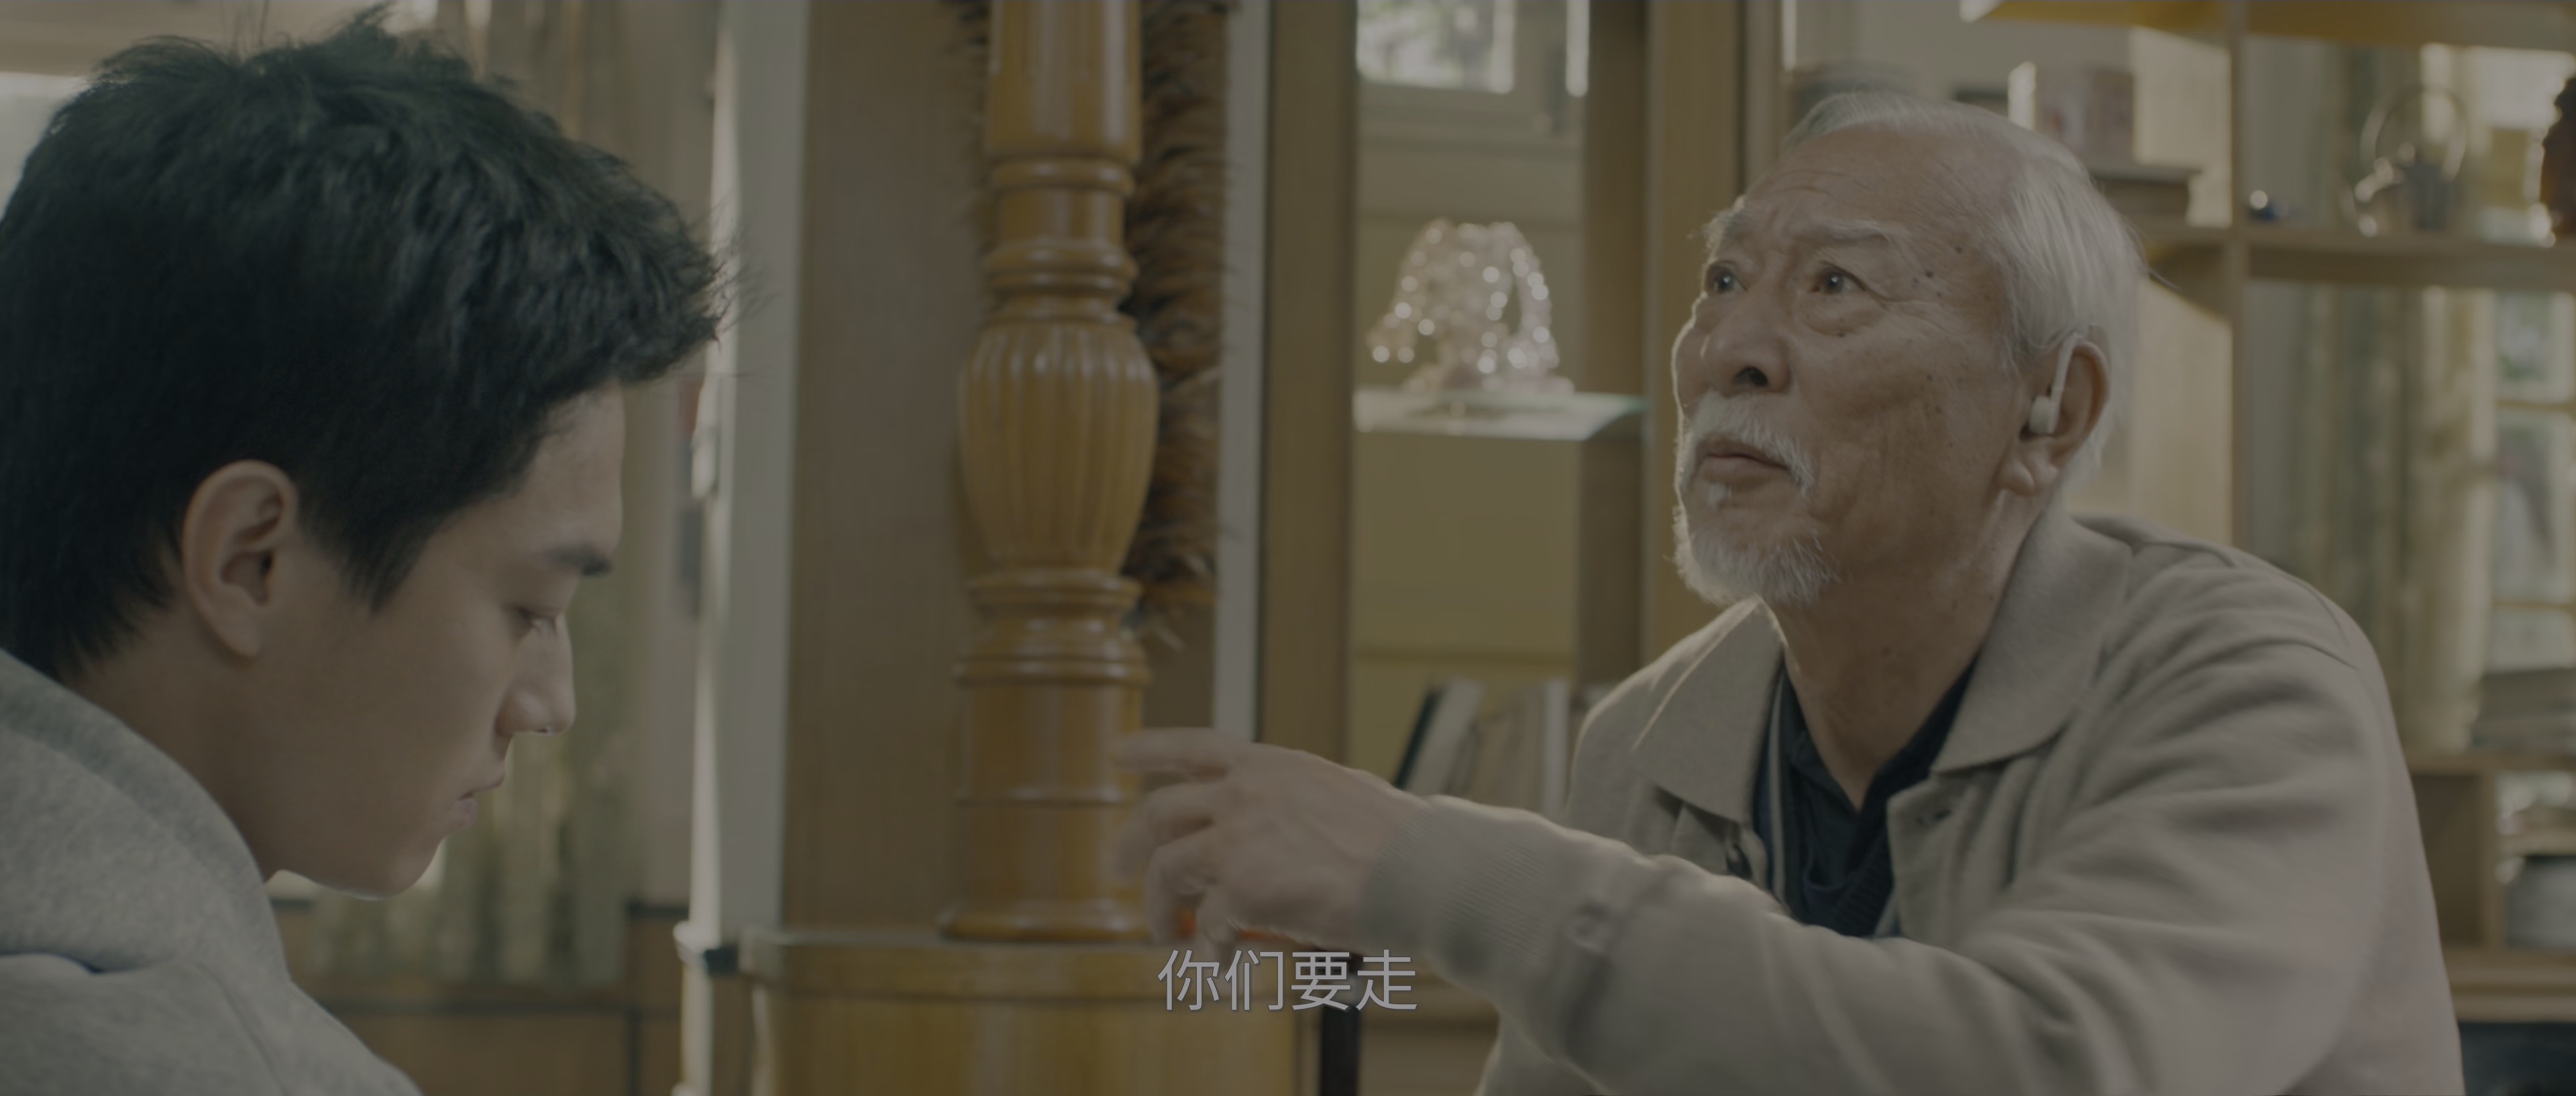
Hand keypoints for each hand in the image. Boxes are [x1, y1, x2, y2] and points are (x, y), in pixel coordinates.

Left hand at [1111, 728, 1427, 956]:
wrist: (1425, 871)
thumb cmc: (1400, 843)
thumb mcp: (1342, 795)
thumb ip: (1296, 806)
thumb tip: (1275, 836)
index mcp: (1271, 765)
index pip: (1195, 745)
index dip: (1151, 748)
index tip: (1118, 753)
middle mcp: (1246, 792)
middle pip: (1160, 813)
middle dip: (1130, 844)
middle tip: (1114, 868)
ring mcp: (1240, 838)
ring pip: (1168, 870)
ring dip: (1157, 907)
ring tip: (1162, 933)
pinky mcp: (1245, 889)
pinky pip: (1207, 928)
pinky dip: (1206, 952)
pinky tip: (1214, 966)